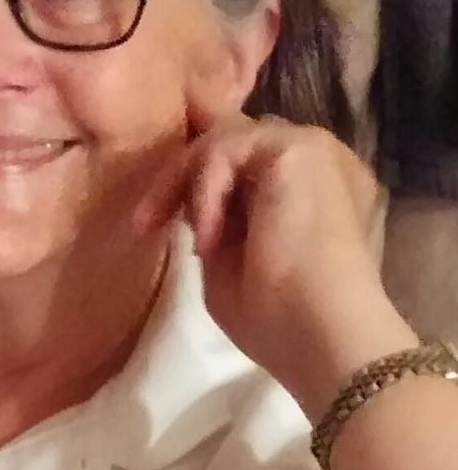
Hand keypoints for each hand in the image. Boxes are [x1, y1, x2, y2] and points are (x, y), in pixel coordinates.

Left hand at [134, 109, 409, 416]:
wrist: (323, 331)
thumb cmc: (280, 319)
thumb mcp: (232, 266)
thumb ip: (218, 227)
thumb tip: (191, 207)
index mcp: (314, 193)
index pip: (249, 165)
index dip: (203, 184)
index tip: (159, 223)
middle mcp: (320, 163)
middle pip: (235, 142)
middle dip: (185, 175)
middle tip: (147, 220)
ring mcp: (315, 148)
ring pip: (226, 139)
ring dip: (188, 183)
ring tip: (177, 235)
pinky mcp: (302, 146)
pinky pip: (229, 148)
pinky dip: (207, 189)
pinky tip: (209, 238)